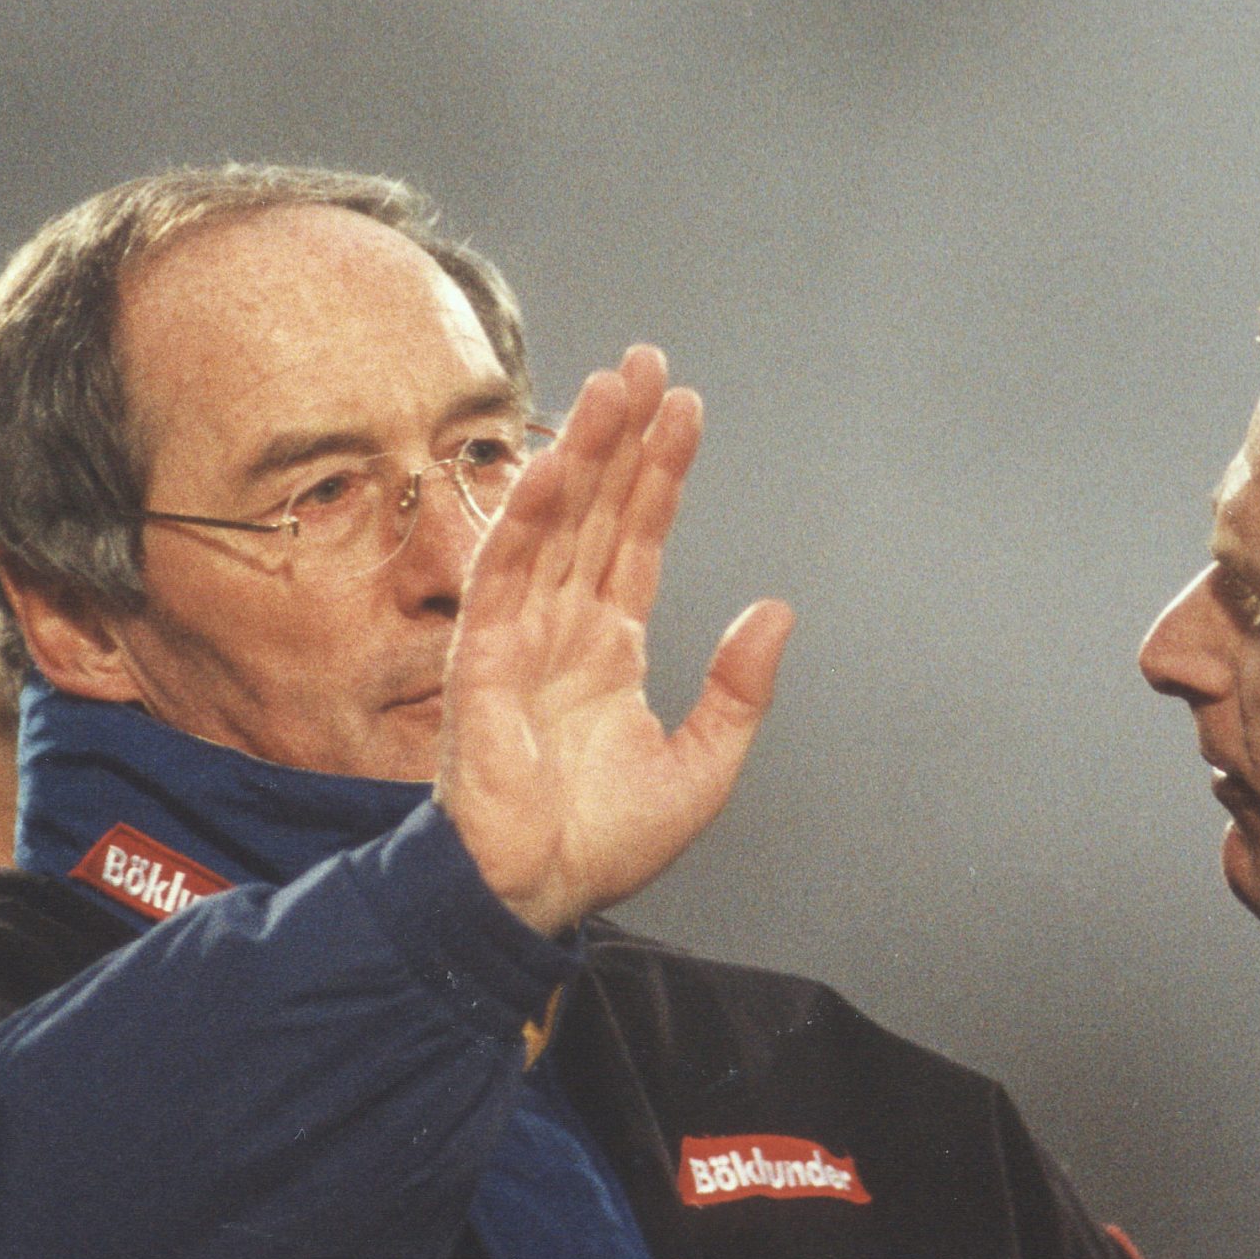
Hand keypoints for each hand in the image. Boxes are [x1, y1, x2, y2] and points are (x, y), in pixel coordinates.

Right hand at [435, 345, 793, 933]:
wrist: (534, 896)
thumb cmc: (601, 844)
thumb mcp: (704, 766)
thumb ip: (739, 688)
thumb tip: (777, 611)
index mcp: (610, 648)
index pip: (638, 539)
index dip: (661, 474)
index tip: (686, 409)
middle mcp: (564, 628)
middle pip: (597, 511)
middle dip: (623, 436)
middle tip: (648, 362)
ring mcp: (521, 636)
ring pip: (555, 523)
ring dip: (582, 453)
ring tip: (613, 386)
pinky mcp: (483, 659)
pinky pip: (505, 573)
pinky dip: (528, 517)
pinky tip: (557, 465)